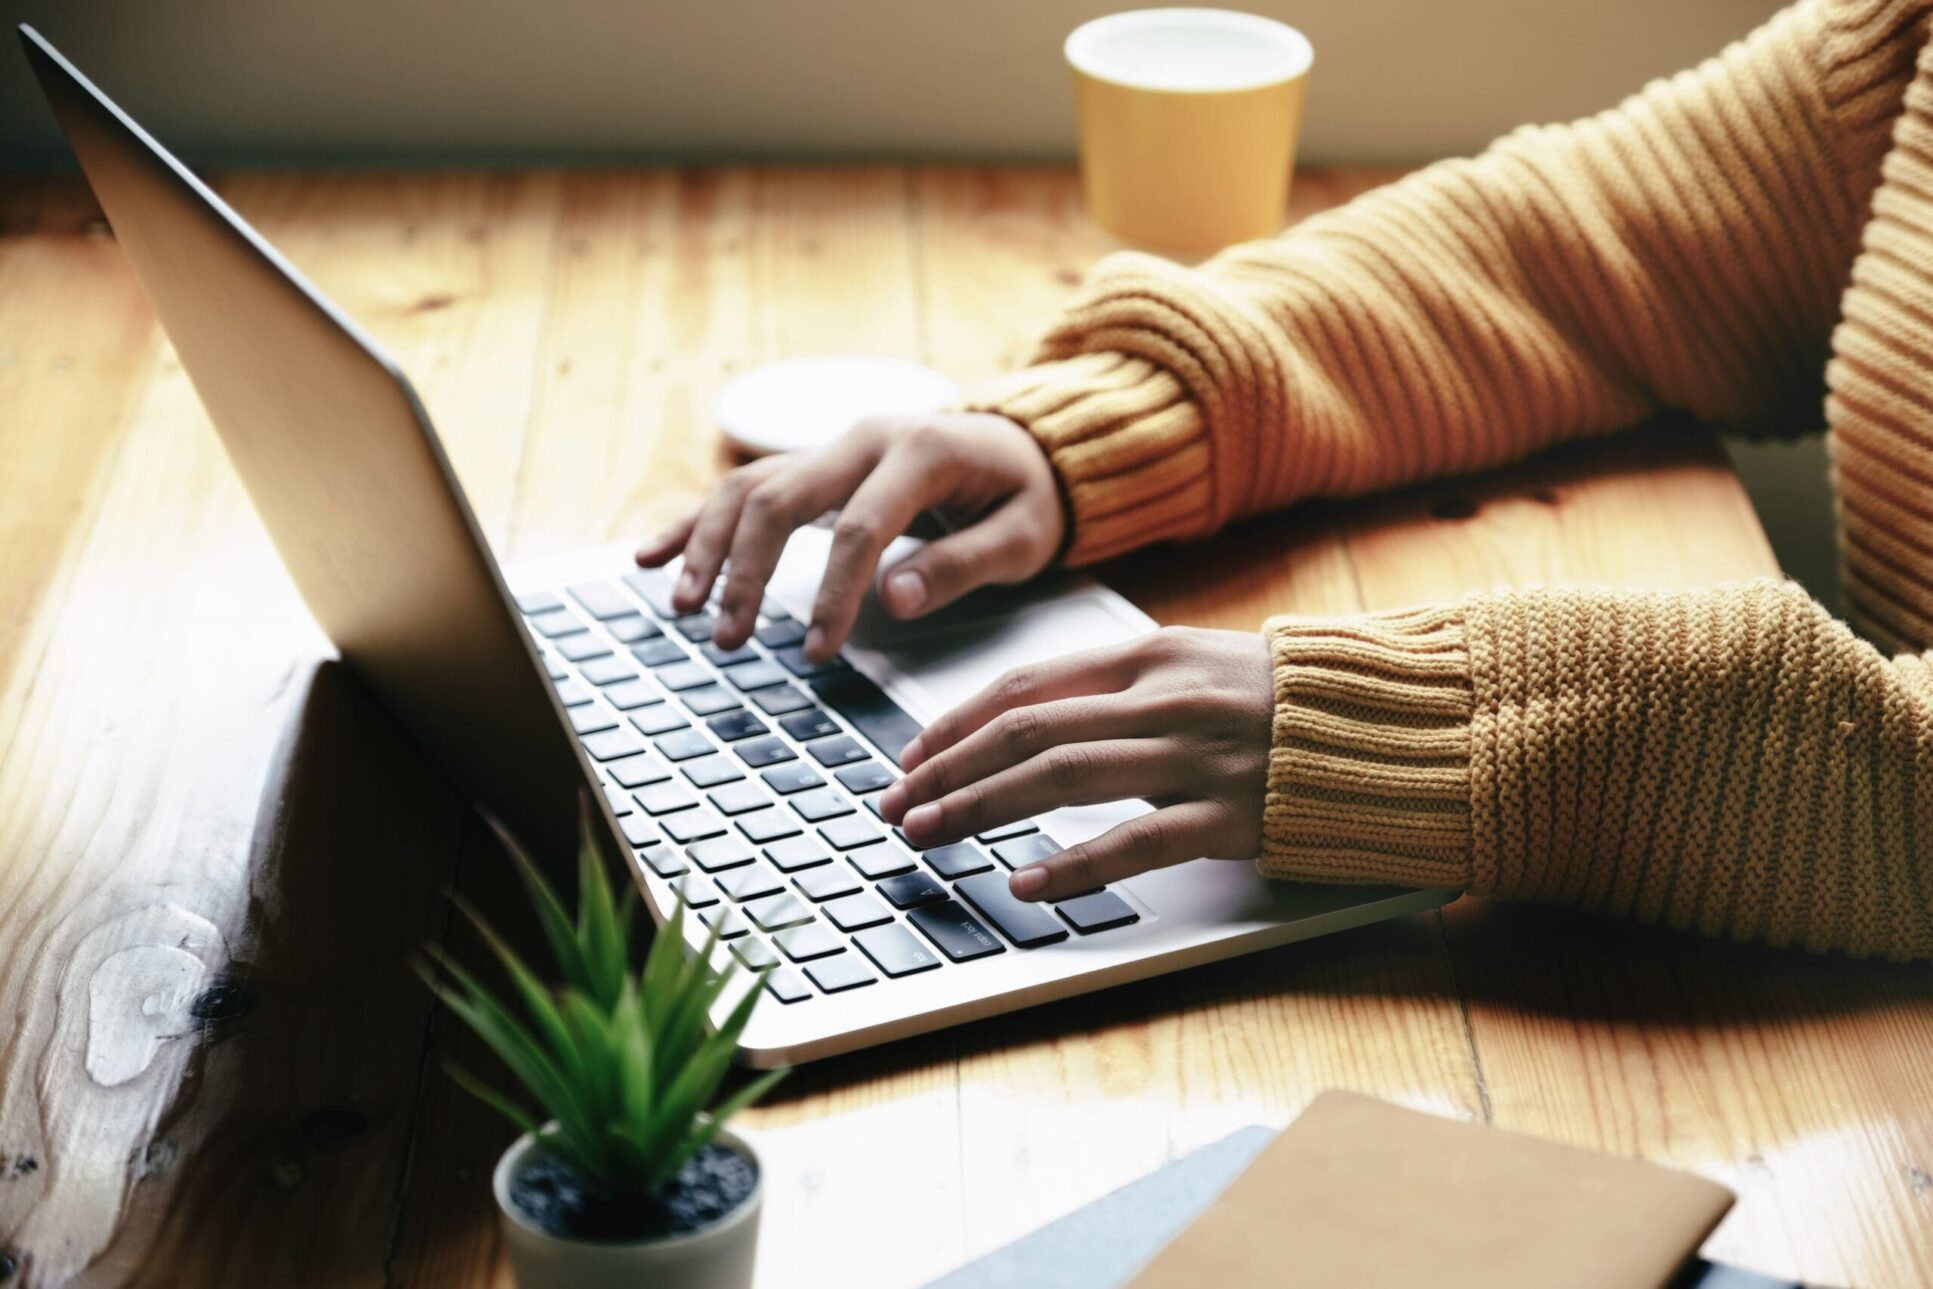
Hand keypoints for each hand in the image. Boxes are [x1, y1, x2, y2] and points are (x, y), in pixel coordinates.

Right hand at [637, 412, 1063, 659]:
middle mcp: (863, 439)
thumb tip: (894, 600)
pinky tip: (650, 556)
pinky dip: (695, 522)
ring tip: (683, 609)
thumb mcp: (1023, 535)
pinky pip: (742, 488)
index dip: (834, 592)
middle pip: (783, 500)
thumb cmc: (1026, 495)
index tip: (817, 652)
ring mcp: (830, 448)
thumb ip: (963, 565)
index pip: (861, 526)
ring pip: (750, 488)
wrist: (1023, 444)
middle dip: (748, 572)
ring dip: (709, 547)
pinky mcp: (812, 465)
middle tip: (729, 638)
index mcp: (921, 452)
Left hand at [879, 627, 1273, 901]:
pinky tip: (1023, 883)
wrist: (1394, 720)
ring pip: (1060, 774)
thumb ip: (1121, 684)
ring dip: (979, 807)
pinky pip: (1135, 841)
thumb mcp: (1197, 667)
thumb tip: (1030, 715)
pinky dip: (1071, 863)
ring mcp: (1196, 756)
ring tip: (927, 835)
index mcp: (1149, 656)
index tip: (911, 758)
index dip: (955, 723)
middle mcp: (1162, 698)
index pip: (1025, 685)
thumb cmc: (1285, 700)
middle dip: (945, 770)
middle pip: (1024, 729)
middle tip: (894, 805)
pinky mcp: (1230, 814)